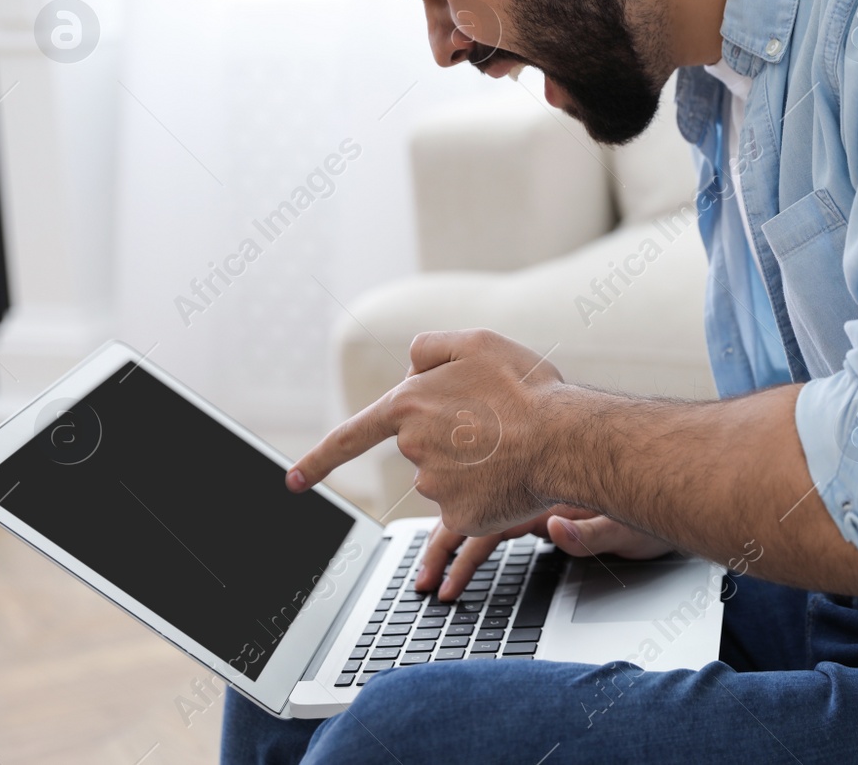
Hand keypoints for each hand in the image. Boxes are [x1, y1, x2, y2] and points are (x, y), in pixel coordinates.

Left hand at [286, 329, 565, 533]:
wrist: (564, 438)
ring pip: (445, 477)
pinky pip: (468, 505)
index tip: (293, 482)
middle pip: (422, 445)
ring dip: (471, 464)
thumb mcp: (478, 341)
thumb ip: (431, 347)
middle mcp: (412, 448)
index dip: (319, 459)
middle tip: (495, 421)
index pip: (351, 436)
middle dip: (450, 436)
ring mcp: (434, 487)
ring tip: (511, 446)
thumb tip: (410, 369)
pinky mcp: (460, 517)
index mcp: (408, 404)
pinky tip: (509, 476)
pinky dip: (487, 492)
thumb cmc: (526, 388)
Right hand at [416, 507, 675, 600]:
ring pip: (482, 519)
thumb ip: (591, 532)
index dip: (459, 553)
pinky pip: (502, 521)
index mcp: (546, 494)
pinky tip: (464, 553)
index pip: (489, 524)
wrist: (670, 485)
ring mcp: (537, 498)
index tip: (440, 584)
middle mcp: (535, 492)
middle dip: (442, 550)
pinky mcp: (547, 506)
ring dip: (453, 545)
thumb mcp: (627, 527)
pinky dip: (478, 539)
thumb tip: (555, 530)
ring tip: (432, 577)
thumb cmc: (653, 506)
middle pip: (473, 518)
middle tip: (421, 584)